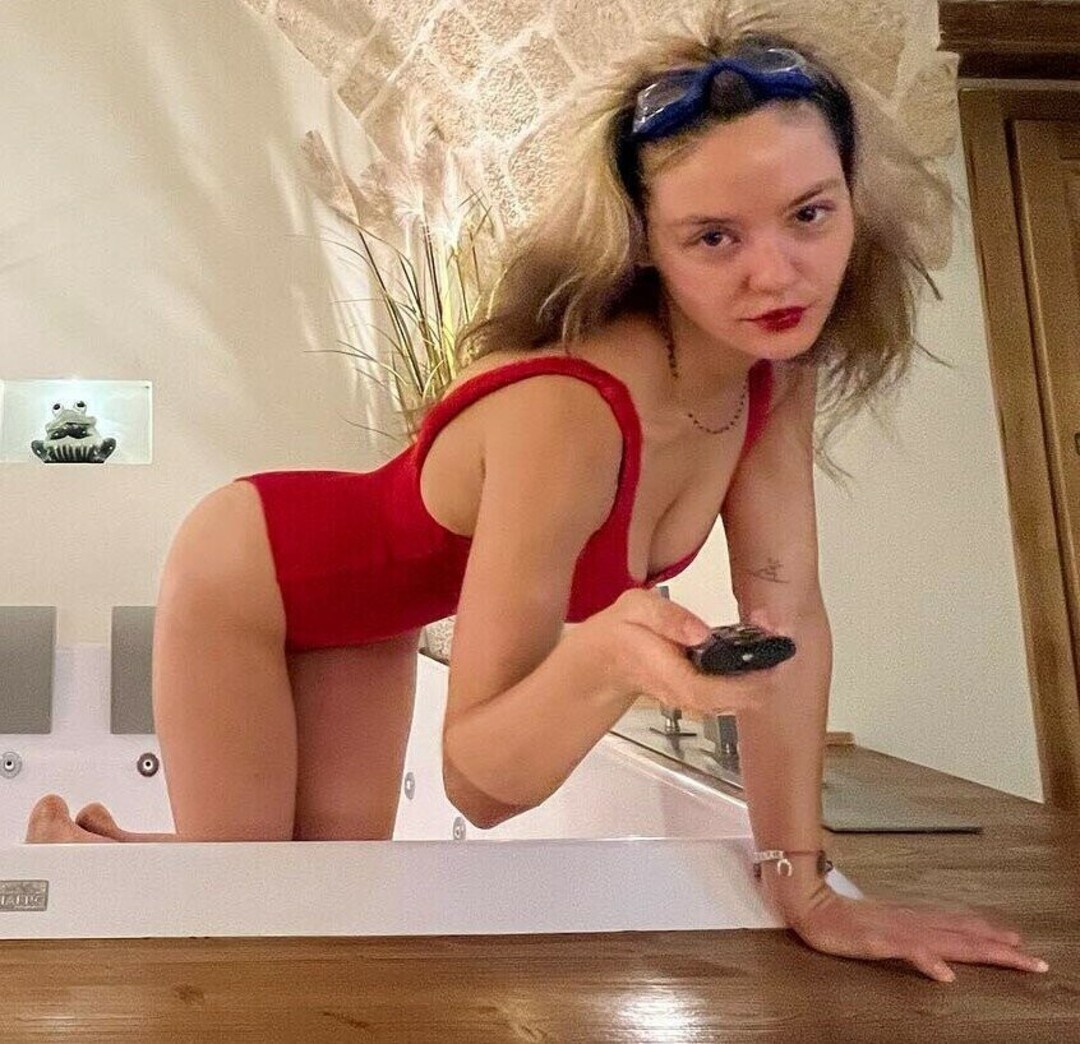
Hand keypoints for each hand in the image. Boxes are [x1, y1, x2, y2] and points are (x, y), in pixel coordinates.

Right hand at [572, 589, 781, 715]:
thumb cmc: (619, 634)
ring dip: (763, 672)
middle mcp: (686, 694)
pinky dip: (754, 672)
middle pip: (738, 701)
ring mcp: (697, 699)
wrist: (605, 662)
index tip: (770, 655)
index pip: (714, 692)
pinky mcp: (704, 695)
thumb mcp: (632, 609)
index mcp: (668, 674)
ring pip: (741, 699)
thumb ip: (666, 617)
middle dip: (766, 672)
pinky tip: (756, 645)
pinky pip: (735, 692)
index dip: (748, 679)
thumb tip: (700, 633)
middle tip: (776, 635)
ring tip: (769, 636)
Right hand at [782, 884, 1048, 981]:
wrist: (807, 903)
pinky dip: (928, 962)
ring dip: (979, 950)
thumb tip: (929, 945)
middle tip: (1035, 960)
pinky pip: (907, 951)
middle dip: (1001, 949)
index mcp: (912, 919)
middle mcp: (910, 922)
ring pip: (946, 942)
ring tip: (1009, 958)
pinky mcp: (876, 941)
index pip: (959, 926)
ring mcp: (895, 930)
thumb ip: (904, 932)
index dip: (990, 934)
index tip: (1020, 943)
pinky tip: (945, 975)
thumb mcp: (878, 925)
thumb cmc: (841, 917)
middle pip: (963, 936)